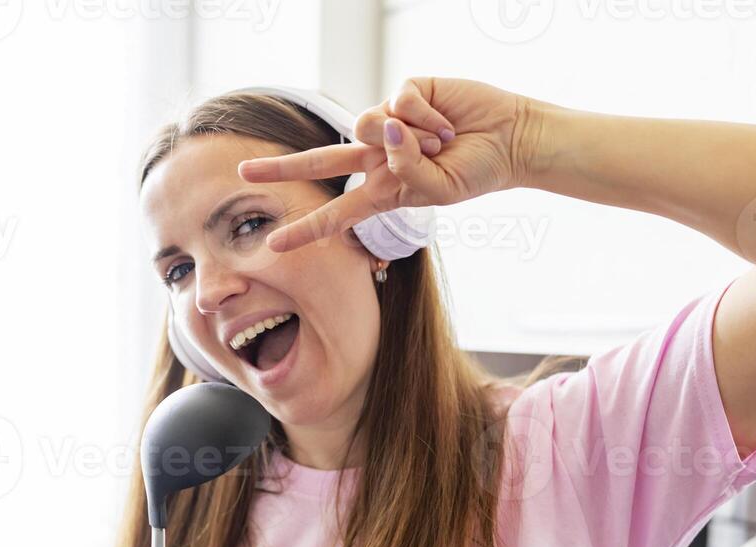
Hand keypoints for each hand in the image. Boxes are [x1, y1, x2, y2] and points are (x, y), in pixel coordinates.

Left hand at [238, 77, 531, 252]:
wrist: (512, 141)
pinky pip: (396, 103)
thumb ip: (406, 172)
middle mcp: (380, 156)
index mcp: (386, 189)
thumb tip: (382, 131)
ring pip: (365, 127)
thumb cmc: (479, 172)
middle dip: (281, 170)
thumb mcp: (439, 192)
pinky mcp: (406, 93)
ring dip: (407, 139)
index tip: (275, 244)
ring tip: (443, 143)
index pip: (339, 212)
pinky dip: (424, 117)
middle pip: (321, 161)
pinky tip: (447, 122)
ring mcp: (390, 123)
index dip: (308, 229)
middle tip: (243, 175)